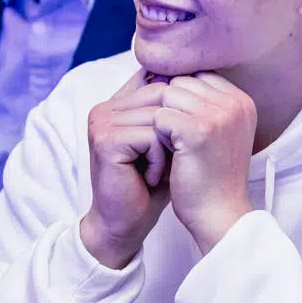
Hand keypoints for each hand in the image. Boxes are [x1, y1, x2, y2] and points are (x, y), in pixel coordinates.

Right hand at [78, 73, 172, 268]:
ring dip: (169, 147)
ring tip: (159, 170)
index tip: (181, 140)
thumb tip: (200, 79)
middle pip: (159, 96)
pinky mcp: (105, 140)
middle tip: (172, 159)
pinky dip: (159, 160)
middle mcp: (105, 109)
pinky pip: (150, 136)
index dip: (177, 109)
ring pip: (159, 116)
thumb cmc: (151, 184)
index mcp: (116, 105)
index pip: (156, 83)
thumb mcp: (167, 141)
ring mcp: (102, 123)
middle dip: (175, 129)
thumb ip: (173, 112)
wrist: (128, 223)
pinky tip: (150, 178)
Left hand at [152, 73, 255, 251]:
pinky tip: (167, 155)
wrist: (219, 215)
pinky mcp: (199, 129)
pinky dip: (156, 135)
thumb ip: (205, 104)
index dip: (181, 99)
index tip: (181, 128)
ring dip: (162, 120)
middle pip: (182, 82)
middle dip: (170, 107)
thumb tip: (172, 79)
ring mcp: (219, 115)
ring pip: (168, 95)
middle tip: (175, 140)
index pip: (198, 76)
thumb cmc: (213, 178)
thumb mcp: (219, 133)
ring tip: (171, 147)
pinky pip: (160, 115)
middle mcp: (235, 103)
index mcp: (242, 102)